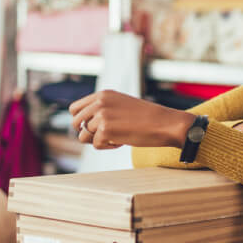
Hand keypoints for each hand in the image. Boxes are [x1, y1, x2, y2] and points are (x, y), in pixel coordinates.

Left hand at [69, 90, 194, 149]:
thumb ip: (104, 110)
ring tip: (117, 138)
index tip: (95, 128)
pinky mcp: (105, 129)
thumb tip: (83, 126)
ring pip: (83, 136)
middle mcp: (99, 102)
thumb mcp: (123, 106)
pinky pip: (96, 145)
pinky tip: (123, 142)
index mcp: (103, 94)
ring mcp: (102, 115)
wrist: (167, 124)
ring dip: (99, 141)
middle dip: (87, 133)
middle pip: (75, 123)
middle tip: (106, 136)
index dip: (82, 121)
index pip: (75, 109)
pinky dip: (109, 147)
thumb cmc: (149, 118)